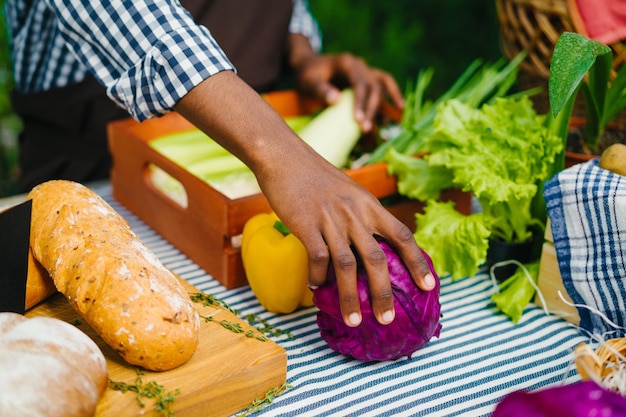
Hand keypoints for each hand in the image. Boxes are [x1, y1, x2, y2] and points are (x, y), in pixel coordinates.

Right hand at [175, 72, 433, 327]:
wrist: (285, 157)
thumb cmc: (316, 177)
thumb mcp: (349, 192)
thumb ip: (361, 216)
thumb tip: (368, 248)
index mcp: (369, 205)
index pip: (401, 235)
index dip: (417, 262)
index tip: (429, 286)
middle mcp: (355, 213)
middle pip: (377, 259)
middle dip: (383, 293)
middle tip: (387, 319)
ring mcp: (330, 219)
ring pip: (347, 265)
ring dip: (351, 297)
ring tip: (354, 321)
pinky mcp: (306, 224)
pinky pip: (317, 258)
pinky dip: (318, 278)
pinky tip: (317, 289)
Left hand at [288, 35, 404, 132]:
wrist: (309, 66)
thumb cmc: (307, 74)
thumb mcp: (308, 82)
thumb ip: (321, 90)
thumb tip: (336, 100)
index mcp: (347, 63)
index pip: (359, 83)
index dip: (361, 102)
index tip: (358, 120)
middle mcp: (360, 65)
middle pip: (373, 87)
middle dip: (371, 109)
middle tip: (365, 130)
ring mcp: (365, 71)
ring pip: (383, 85)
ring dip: (385, 104)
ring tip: (384, 125)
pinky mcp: (367, 79)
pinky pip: (384, 85)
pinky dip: (392, 95)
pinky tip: (398, 109)